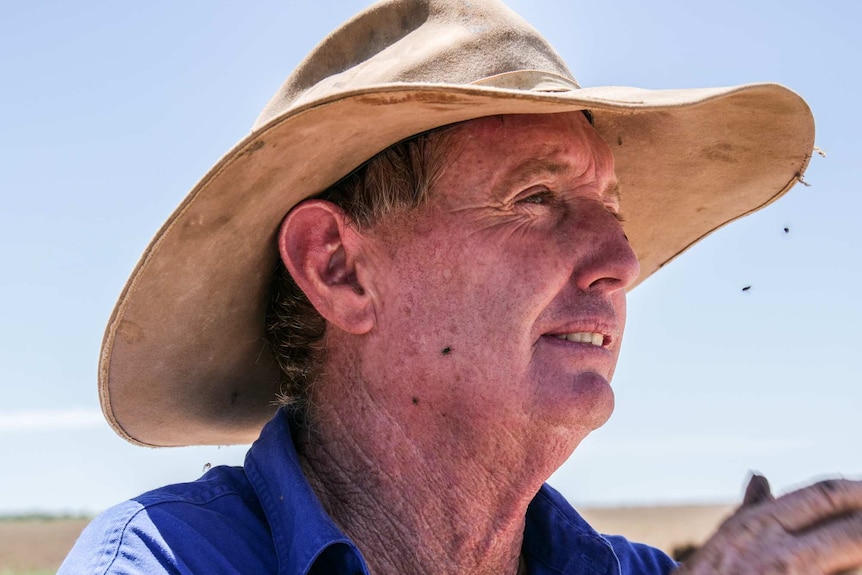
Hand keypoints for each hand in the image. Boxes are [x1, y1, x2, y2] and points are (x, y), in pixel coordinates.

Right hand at [674, 475, 861, 573]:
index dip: (855, 489)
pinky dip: (845, 573)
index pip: (822, 496)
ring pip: (854, 564)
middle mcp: (781, 556)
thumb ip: (750, 511)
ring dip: (858, 557)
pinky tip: (844, 569)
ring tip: (855, 547)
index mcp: (759, 528)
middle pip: (853, 529)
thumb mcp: (722, 543)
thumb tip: (760, 478)